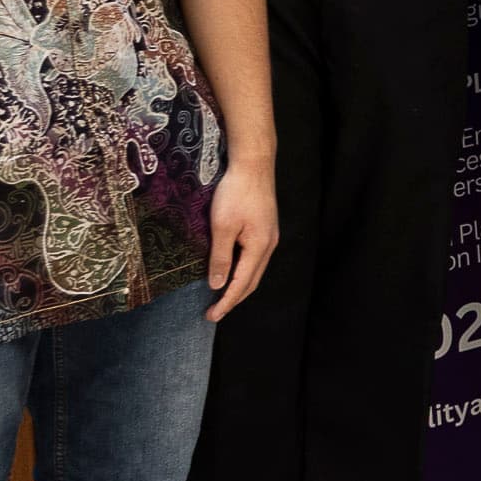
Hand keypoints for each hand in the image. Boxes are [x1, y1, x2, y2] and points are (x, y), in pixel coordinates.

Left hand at [205, 157, 279, 320]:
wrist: (254, 164)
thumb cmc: (236, 193)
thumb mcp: (222, 226)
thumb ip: (221, 257)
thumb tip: (217, 285)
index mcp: (259, 247)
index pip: (241, 284)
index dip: (226, 302)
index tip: (211, 316)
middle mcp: (269, 245)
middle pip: (252, 281)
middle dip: (233, 299)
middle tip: (214, 312)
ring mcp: (269, 236)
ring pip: (254, 270)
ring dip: (239, 286)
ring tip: (221, 297)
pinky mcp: (265, 228)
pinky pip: (255, 258)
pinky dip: (243, 271)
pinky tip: (232, 270)